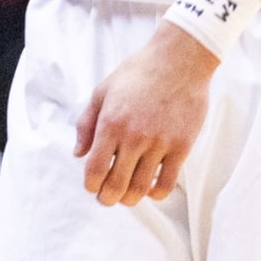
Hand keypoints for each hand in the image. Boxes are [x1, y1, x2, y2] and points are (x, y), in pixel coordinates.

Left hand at [76, 20, 216, 205]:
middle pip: (117, 183)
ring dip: (130, 198)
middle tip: (106, 199)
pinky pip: (167, 181)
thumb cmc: (136, 74)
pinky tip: (150, 190)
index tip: (91, 188)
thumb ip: (86, 124)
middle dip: (108, 198)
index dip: (91, 185)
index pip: (95, 168)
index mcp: (110, 123)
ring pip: (141, 187)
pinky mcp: (182, 146)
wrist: (178, 61)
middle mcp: (134, 137)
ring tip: (126, 198)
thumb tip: (78, 154)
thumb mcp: (102, 92)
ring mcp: (160, 143)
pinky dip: (156, 192)